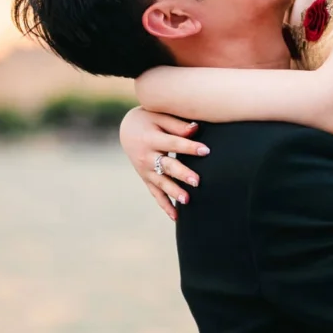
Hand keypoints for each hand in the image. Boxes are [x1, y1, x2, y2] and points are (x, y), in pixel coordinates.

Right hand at [119, 106, 209, 220]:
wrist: (127, 130)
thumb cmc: (148, 119)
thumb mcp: (159, 116)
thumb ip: (177, 124)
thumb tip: (196, 129)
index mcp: (151, 138)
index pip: (173, 143)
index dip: (189, 147)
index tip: (206, 151)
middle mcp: (146, 156)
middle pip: (166, 166)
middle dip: (182, 174)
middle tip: (197, 181)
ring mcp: (145, 170)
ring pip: (161, 183)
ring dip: (174, 192)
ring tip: (187, 200)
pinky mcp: (146, 178)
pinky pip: (155, 193)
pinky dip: (165, 205)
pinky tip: (176, 216)